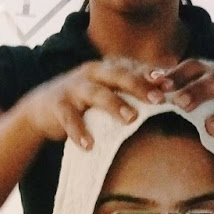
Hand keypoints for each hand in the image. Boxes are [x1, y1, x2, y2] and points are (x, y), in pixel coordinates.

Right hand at [20, 58, 172, 150]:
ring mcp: (73, 87)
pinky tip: (89, 145)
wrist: (41, 108)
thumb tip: (169, 89)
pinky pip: (69, 118)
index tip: (172, 86)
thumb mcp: (108, 90)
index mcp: (107, 68)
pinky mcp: (57, 105)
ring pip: (96, 94)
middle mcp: (91, 73)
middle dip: (139, 86)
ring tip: (131, 119)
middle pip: (118, 75)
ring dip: (114, 105)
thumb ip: (132, 89)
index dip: (151, 75)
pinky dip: (78, 131)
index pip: (133, 68)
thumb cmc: (84, 100)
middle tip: (158, 100)